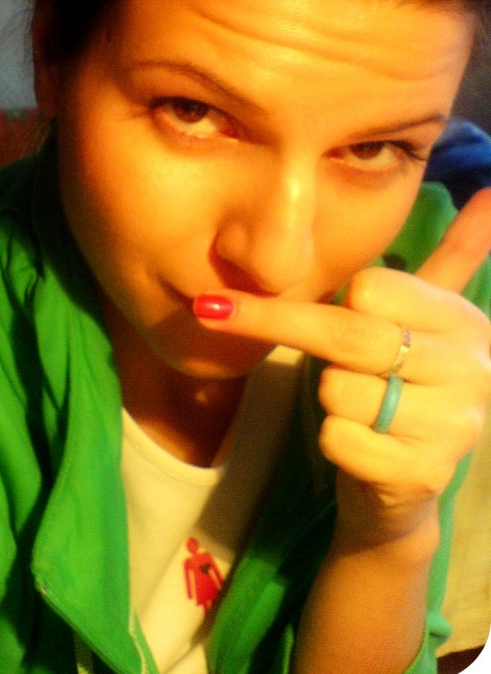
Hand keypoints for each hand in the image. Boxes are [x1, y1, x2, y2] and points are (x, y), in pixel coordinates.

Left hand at [194, 188, 490, 539]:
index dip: (335, 299)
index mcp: (463, 320)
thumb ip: (456, 254)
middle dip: (276, 322)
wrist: (405, 484)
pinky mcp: (423, 475)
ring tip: (358, 407)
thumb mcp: (426, 316)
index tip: (307, 301)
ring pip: (337, 389)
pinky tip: (359, 445)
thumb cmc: (402, 384)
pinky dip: (333, 439)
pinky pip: (338, 438)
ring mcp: (453, 427)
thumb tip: (489, 190)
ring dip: (327, 397)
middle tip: (211, 310)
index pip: (372, 288)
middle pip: (348, 335)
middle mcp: (470, 369)